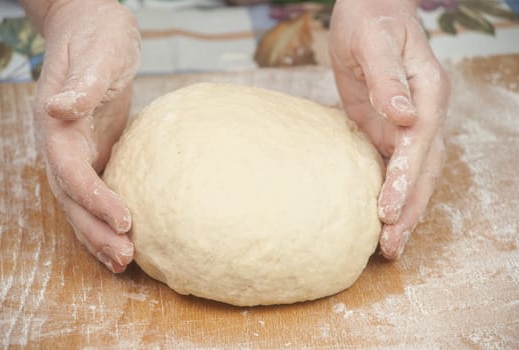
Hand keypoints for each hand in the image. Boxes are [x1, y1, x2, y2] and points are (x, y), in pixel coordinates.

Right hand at [30, 0, 140, 271]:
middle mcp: (60, 145)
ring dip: (99, 234)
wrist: (91, 28)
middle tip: (126, 258)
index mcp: (56, 125)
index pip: (71, 172)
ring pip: (80, 203)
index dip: (94, 200)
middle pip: (72, 199)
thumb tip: (59, 110)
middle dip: (96, 231)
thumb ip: (80, 84)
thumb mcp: (96, 54)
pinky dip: (106, 216)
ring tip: (125, 262)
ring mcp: (75, 151)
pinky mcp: (93, 151)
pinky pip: (95, 191)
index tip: (124, 221)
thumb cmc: (96, 36)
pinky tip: (124, 235)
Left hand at [329, 0, 449, 258]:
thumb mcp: (374, 43)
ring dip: (404, 210)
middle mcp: (425, 114)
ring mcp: (410, 125)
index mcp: (427, 94)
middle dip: (409, 209)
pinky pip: (395, 166)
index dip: (404, 179)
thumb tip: (406, 116)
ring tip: (390, 245)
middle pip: (424, 170)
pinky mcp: (390, 129)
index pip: (419, 145)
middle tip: (391, 245)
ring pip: (415, 175)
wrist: (370, 12)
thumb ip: (389, 78)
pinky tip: (382, 218)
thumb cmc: (370, 22)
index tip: (387, 211)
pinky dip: (391, 193)